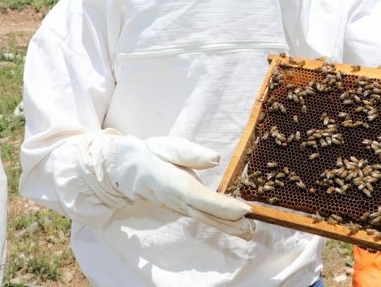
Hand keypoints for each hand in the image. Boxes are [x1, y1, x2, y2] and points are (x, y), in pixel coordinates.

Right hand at [114, 135, 254, 238]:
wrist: (127, 170)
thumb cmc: (151, 155)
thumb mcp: (169, 147)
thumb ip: (191, 154)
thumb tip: (216, 159)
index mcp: (176, 184)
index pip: (203, 198)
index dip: (224, 206)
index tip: (244, 209)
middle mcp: (179, 201)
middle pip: (208, 215)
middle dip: (232, 223)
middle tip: (253, 228)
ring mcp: (180, 207)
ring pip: (207, 219)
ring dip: (228, 226)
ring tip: (249, 232)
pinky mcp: (183, 207)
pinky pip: (203, 216)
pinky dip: (220, 222)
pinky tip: (233, 224)